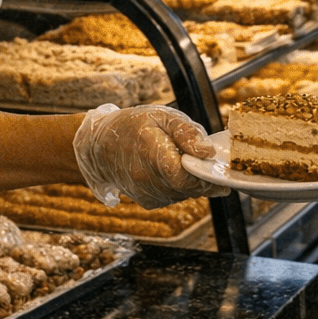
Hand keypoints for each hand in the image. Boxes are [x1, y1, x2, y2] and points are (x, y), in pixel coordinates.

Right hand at [73, 104, 227, 208]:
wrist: (100, 146)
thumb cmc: (133, 126)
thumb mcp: (161, 117)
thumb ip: (187, 133)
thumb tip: (208, 152)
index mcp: (151, 153)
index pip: (184, 176)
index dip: (205, 177)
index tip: (218, 172)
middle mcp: (146, 179)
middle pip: (187, 187)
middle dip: (202, 179)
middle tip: (207, 164)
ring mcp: (145, 193)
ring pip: (182, 195)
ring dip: (191, 183)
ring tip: (185, 163)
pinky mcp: (146, 201)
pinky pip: (173, 197)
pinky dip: (179, 188)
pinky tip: (172, 172)